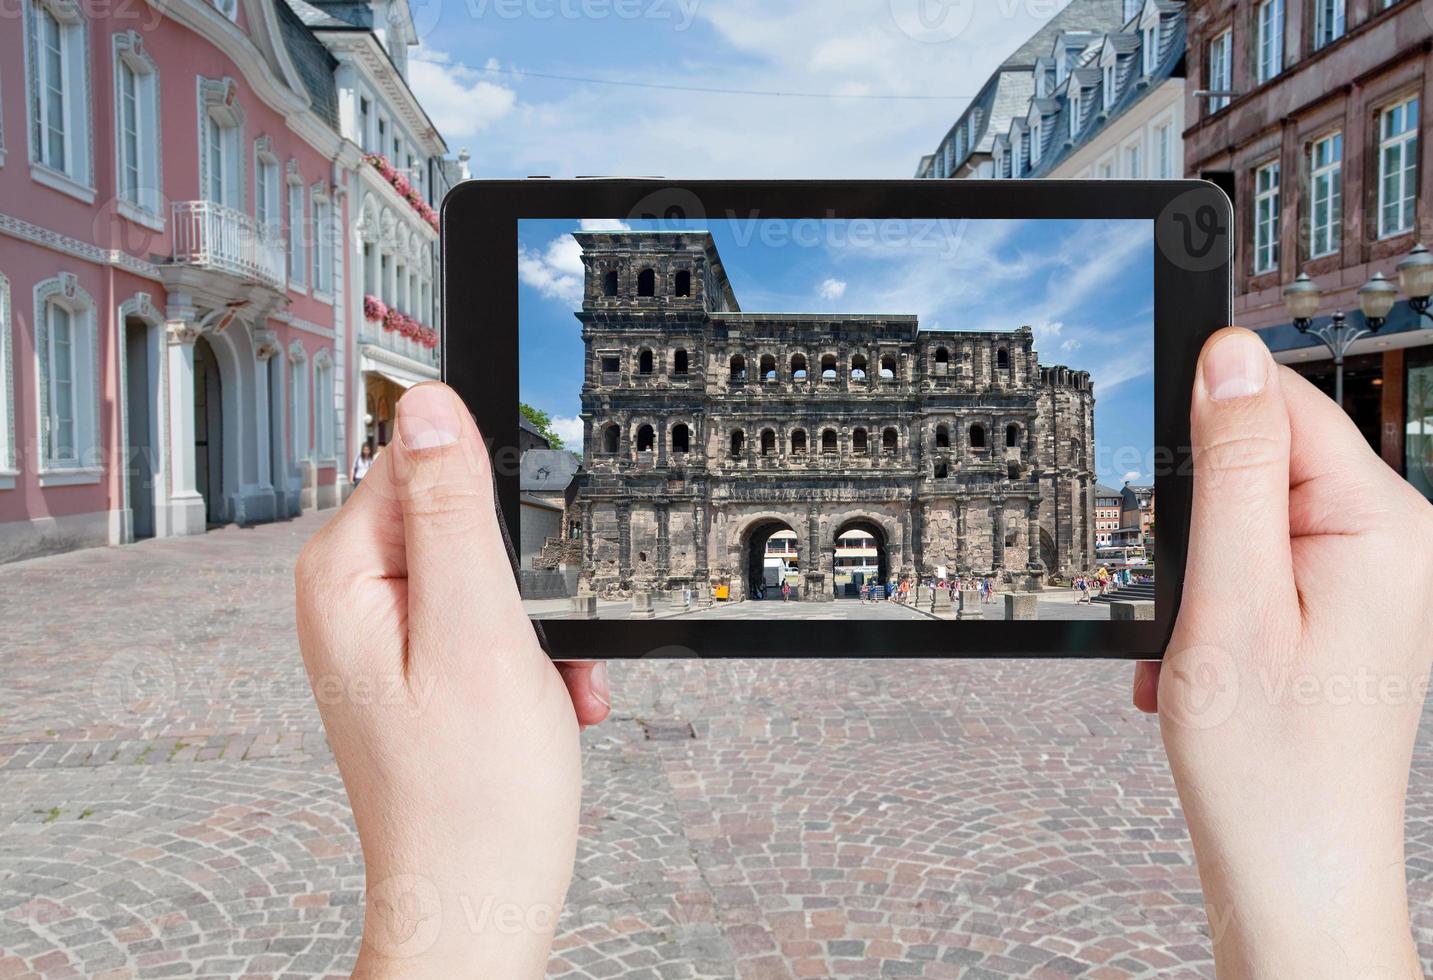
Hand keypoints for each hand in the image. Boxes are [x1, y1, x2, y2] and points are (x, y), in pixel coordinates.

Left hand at [295, 383, 610, 976]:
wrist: (478, 902)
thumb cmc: (473, 795)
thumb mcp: (478, 631)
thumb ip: (454, 511)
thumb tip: (432, 406)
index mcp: (344, 576)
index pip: (419, 461)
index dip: (494, 500)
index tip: (526, 559)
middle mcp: (352, 601)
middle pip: (459, 519)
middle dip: (526, 575)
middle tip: (541, 639)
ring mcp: (384, 638)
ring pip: (488, 576)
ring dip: (539, 624)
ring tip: (547, 684)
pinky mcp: (419, 669)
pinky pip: (489, 625)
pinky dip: (533, 659)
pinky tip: (547, 704)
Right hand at [1135, 328, 1432, 975]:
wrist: (1292, 871)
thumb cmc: (1268, 762)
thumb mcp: (1230, 600)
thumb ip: (1234, 469)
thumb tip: (1228, 357)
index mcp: (1382, 525)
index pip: (1282, 403)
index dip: (1203, 434)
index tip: (1158, 495)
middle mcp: (1393, 543)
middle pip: (1265, 460)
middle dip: (1197, 523)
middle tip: (1180, 599)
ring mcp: (1371, 580)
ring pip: (1251, 519)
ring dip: (1199, 574)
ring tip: (1190, 645)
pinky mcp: (1344, 610)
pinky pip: (1262, 567)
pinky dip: (1214, 608)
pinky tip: (1202, 665)